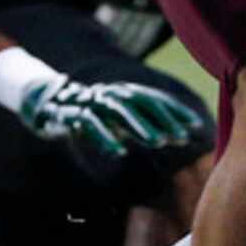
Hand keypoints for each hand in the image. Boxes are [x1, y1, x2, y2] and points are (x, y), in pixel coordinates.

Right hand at [18, 75, 214, 181]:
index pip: (154, 99)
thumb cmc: (94, 115)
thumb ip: (143, 125)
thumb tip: (173, 136)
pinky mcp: (72, 114)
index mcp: (123, 93)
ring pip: (119, 110)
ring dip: (140, 125)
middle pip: (141, 102)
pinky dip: (104, 137)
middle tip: (181, 137)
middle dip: (162, 118)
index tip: (195, 126)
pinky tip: (118, 152)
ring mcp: (91, 101)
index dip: (175, 111)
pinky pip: (90, 123)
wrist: (51, 106)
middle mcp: (110, 93)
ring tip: (158, 142)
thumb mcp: (120, 120)